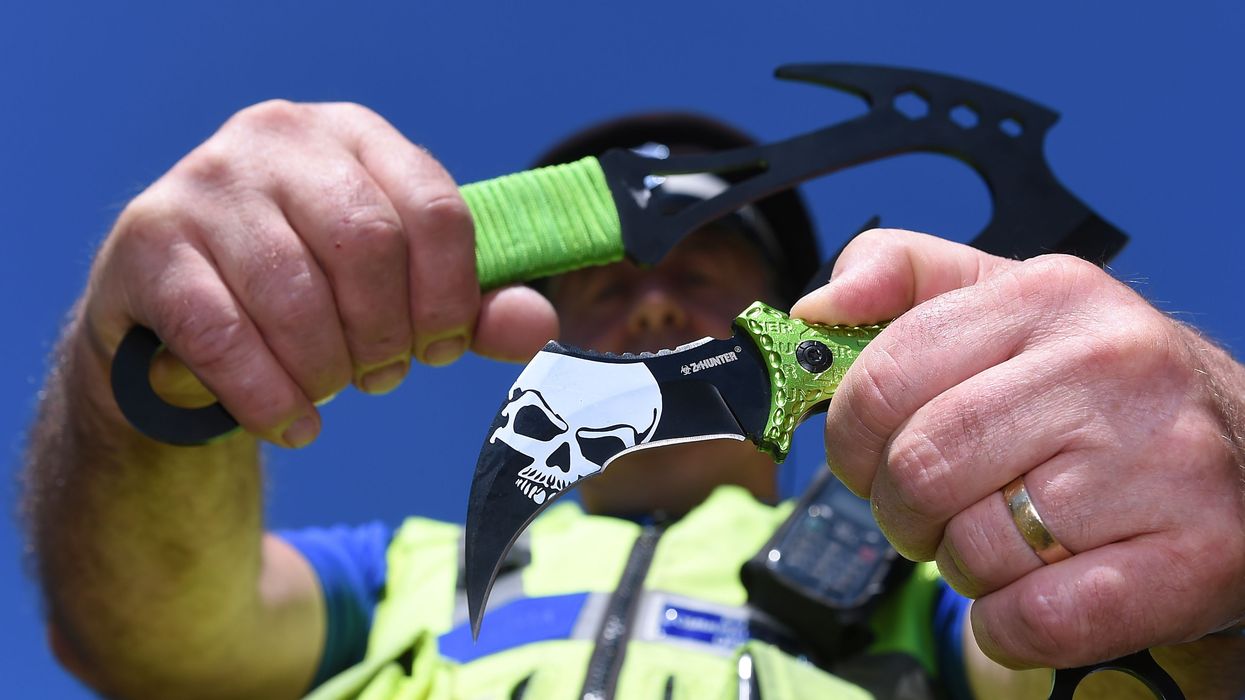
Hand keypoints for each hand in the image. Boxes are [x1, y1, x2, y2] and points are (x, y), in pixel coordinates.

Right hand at [84, 100, 556, 446]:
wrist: (176, 317)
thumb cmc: (310, 293)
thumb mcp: (396, 289)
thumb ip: (471, 309)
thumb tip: (538, 327)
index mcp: (354, 136)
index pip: (435, 210)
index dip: (449, 297)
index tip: (439, 346)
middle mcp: (278, 138)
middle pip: (367, 246)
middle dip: (387, 336)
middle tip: (381, 376)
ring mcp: (206, 184)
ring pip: (295, 296)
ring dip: (327, 370)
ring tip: (330, 390)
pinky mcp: (148, 245)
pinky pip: (225, 337)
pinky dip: (270, 397)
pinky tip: (292, 422)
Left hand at [792, 229, 1244, 668]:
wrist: (1242, 457)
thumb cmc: (1095, 390)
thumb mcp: (1007, 305)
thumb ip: (904, 279)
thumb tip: (817, 307)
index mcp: (1051, 294)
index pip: (886, 374)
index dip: (850, 433)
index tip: (864, 454)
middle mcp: (1113, 365)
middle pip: (920, 467)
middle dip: (901, 508)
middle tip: (928, 511)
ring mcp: (1163, 461)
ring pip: (974, 546)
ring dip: (963, 564)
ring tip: (1003, 539)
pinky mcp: (1198, 555)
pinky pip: (1038, 617)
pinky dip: (1009, 625)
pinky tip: (1033, 595)